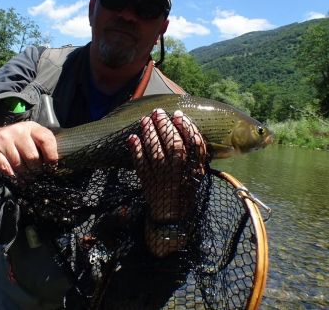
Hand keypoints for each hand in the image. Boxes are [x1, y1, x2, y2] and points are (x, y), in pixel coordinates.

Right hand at [0, 121, 57, 177]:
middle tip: (35, 173)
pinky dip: (11, 174)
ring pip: (19, 165)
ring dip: (23, 174)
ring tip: (25, 176)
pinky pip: (5, 167)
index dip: (52, 156)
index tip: (51, 166)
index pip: (46, 140)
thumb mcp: (31, 139)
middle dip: (36, 169)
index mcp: (32, 127)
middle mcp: (18, 130)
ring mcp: (3, 138)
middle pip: (32, 157)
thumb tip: (55, 165)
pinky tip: (13, 175)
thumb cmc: (17, 143)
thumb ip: (43, 146)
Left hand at [127, 109, 206, 255]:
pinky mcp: (147, 181)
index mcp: (194, 169)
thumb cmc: (185, 191)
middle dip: (164, 125)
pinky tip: (132, 138)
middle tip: (157, 113)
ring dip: (149, 132)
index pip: (193, 143)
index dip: (186, 126)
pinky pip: (140, 163)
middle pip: (173, 143)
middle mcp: (179, 171)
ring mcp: (162, 176)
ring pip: (155, 150)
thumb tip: (187, 127)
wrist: (172, 217)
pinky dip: (135, 150)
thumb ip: (195, 154)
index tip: (178, 115)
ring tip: (145, 120)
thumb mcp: (196, 174)